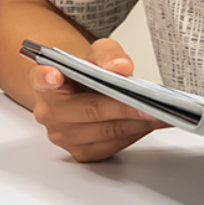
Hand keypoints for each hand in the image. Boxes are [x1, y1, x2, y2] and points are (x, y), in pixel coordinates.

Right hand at [30, 38, 164, 162]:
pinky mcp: (81, 152)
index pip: (41, 79)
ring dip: (136, 124)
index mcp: (44, 82)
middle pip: (89, 110)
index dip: (47, 78)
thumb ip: (108, 55)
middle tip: (151, 106)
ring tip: (162, 114)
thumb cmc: (87, 72)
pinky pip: (113, 145)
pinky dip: (134, 134)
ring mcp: (63, 136)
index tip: (54, 75)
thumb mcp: (97, 52)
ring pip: (106, 132)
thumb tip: (121, 67)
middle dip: (124, 108)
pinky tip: (150, 124)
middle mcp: (48, 112)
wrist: (83, 91)